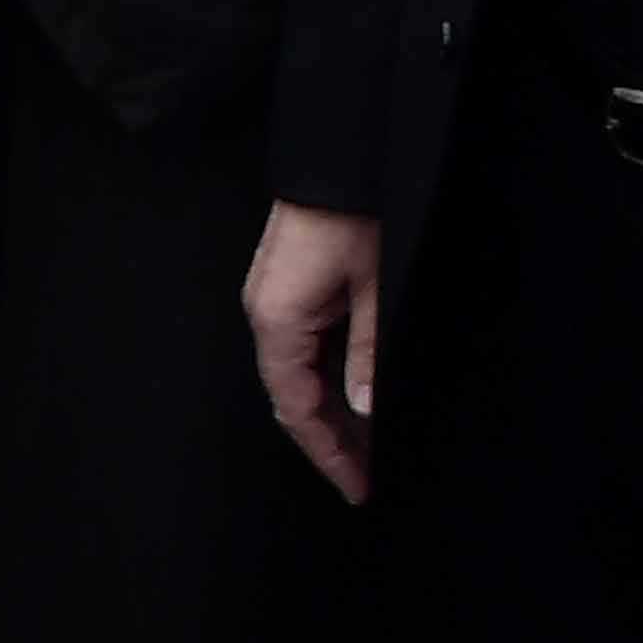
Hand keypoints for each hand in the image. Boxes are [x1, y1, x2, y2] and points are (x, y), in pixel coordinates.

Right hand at [244, 201, 380, 504]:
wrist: (342, 157)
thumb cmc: (353, 215)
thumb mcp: (376, 290)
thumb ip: (368, 354)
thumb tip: (366, 407)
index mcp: (278, 319)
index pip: (295, 407)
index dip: (327, 452)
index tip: (356, 485)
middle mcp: (266, 312)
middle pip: (291, 395)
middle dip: (329, 439)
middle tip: (365, 474)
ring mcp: (275, 298)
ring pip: (297, 374)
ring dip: (329, 411)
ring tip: (367, 442)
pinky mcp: (289, 286)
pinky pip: (302, 348)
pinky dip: (326, 379)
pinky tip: (354, 394)